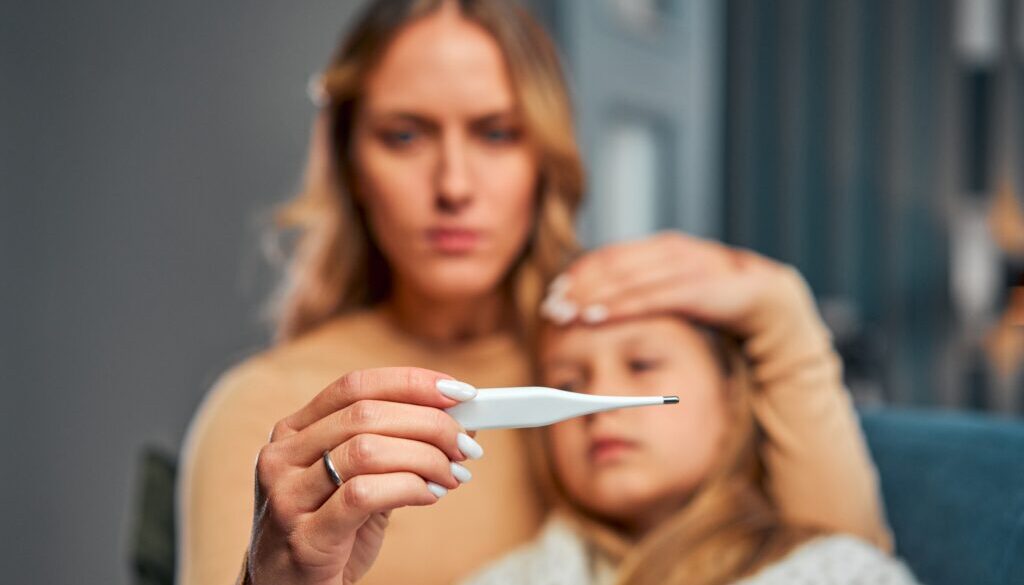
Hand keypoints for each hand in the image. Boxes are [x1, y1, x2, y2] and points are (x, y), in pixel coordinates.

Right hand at [246, 367, 482, 584]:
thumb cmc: (330, 536)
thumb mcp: (359, 482)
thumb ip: (396, 450)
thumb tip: (459, 423)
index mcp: (293, 432)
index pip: (355, 385)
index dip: (411, 383)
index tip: (459, 393)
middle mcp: (282, 456)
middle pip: (366, 414)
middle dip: (429, 423)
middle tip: (465, 443)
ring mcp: (286, 496)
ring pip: (366, 449)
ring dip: (424, 457)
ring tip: (452, 474)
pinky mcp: (304, 537)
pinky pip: (364, 495)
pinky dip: (409, 487)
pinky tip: (431, 495)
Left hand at [541, 232, 809, 337]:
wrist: (776, 307)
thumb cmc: (721, 307)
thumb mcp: (678, 298)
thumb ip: (647, 293)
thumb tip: (602, 302)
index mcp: (666, 249)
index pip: (613, 256)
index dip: (582, 273)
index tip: (554, 292)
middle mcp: (676, 251)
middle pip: (616, 265)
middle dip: (580, 285)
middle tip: (551, 305)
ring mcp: (694, 265)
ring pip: (631, 279)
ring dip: (593, 296)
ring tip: (565, 312)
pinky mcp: (707, 287)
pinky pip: (655, 297)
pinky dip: (622, 306)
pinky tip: (595, 316)